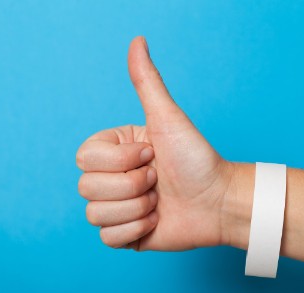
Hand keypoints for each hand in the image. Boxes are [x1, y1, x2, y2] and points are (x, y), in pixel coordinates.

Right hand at [77, 36, 246, 250]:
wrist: (220, 201)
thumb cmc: (197, 159)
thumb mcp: (168, 119)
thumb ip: (147, 83)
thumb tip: (138, 41)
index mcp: (114, 151)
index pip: (83, 158)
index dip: (120, 160)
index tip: (152, 155)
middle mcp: (112, 178)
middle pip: (87, 187)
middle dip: (132, 185)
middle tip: (159, 179)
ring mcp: (117, 207)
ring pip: (95, 214)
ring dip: (137, 208)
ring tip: (160, 200)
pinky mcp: (125, 234)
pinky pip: (108, 239)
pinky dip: (137, 230)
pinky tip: (158, 220)